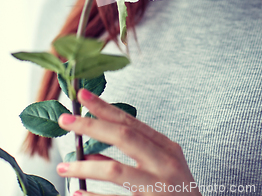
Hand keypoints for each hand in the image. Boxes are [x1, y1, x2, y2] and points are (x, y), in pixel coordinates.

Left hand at [57, 88, 201, 195]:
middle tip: (65, 120)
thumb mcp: (160, 167)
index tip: (83, 97)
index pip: (131, 122)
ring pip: (116, 171)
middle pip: (124, 137)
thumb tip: (89, 153)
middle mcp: (164, 163)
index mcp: (166, 148)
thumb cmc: (176, 192)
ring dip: (85, 168)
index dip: (105, 108)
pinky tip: (77, 193)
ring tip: (63, 167)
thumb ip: (131, 156)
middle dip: (92, 126)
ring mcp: (158, 187)